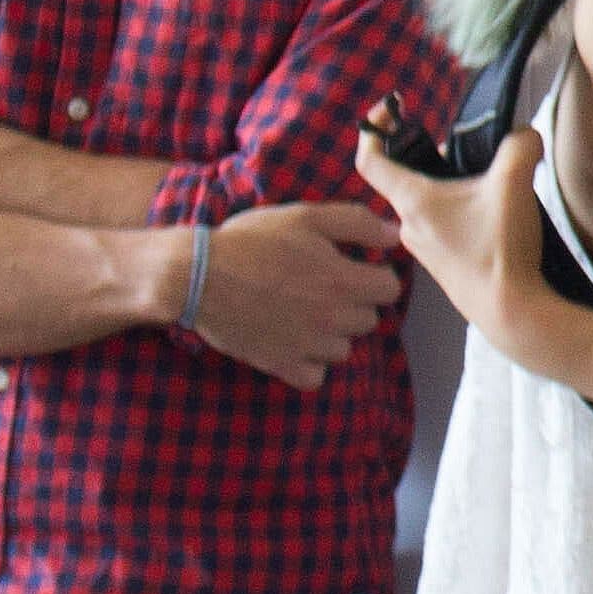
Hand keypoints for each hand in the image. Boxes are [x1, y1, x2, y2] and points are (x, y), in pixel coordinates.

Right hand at [187, 202, 405, 390]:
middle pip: (369, 319)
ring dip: (332, 334)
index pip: (390, 289)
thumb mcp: (305, 217)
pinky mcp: (283, 365)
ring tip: (303, 313)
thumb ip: (357, 223)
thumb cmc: (251, 241)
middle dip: (353, 304)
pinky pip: (316, 375)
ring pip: (344, 349)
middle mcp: (333, 318)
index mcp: (344, 281)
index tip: (354, 269)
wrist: (197, 276)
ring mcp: (309, 346)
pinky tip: (294, 340)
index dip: (374, 276)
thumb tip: (395, 233)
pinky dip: (309, 363)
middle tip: (321, 288)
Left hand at [354, 118, 551, 359]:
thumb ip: (519, 147)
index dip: (375, 128)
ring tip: (488, 182)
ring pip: (427, 203)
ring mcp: (425, 248)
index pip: (370, 159)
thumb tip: (524, 135)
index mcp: (413, 200)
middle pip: (404, 178)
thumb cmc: (499, 249)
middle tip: (465, 148)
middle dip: (430, 156)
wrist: (510, 311)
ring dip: (449, 186)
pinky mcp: (444, 264)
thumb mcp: (514, 184)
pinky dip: (460, 211)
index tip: (393, 109)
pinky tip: (493, 216)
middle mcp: (409, 224)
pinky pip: (443, 225)